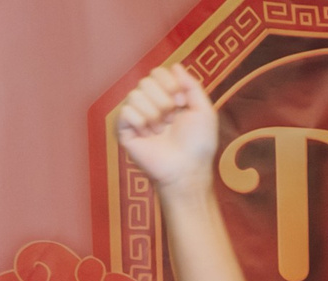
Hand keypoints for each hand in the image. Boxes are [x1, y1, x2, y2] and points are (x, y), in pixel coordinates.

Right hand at [115, 64, 220, 193]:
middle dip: (164, 102)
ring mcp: (135, 115)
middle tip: (171, 121)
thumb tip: (175, 65)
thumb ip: (192, 85)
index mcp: (167, 97)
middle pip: (146, 81)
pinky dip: (140, 123)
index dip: (171, 85)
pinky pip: (125, 111)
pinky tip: (148, 136)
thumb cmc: (198, 144)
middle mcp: (149, 103)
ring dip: (154, 115)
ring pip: (135, 95)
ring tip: (160, 131)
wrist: (187, 168)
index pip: (158, 72)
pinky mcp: (123, 128)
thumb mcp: (204, 111)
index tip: (182, 104)